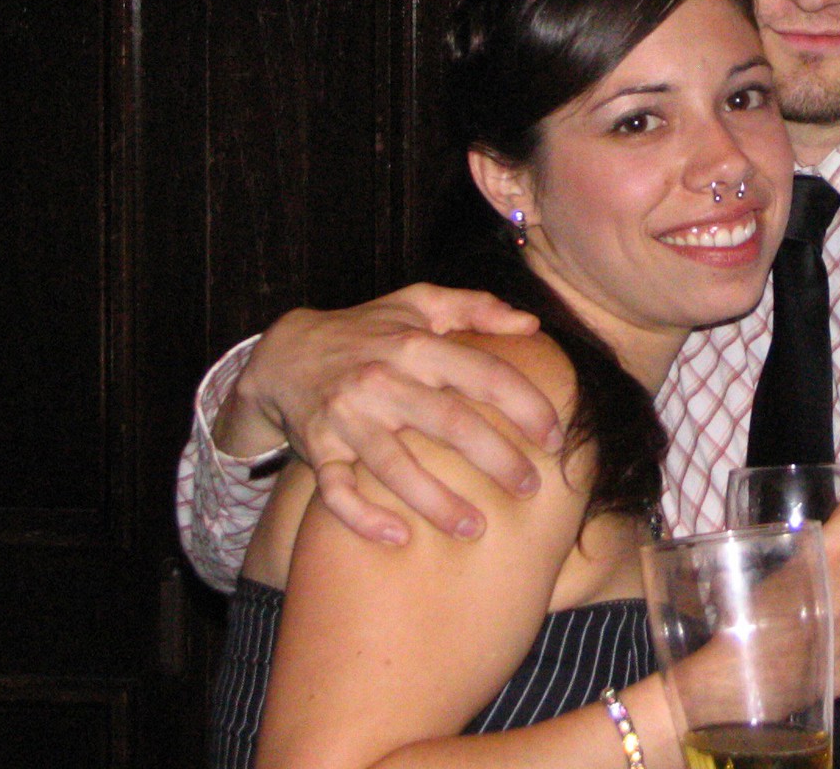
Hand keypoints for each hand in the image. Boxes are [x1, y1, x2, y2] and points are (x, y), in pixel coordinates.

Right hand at [215, 284, 558, 543]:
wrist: (284, 351)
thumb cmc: (368, 330)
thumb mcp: (419, 303)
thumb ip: (477, 307)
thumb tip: (532, 323)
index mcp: (416, 345)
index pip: (484, 375)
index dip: (526, 406)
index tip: (555, 436)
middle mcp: (383, 380)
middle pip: (450, 423)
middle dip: (497, 459)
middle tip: (531, 487)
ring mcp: (347, 417)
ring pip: (396, 466)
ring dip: (439, 502)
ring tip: (477, 529)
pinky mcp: (317, 448)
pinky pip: (336, 491)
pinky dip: (363, 517)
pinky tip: (399, 536)